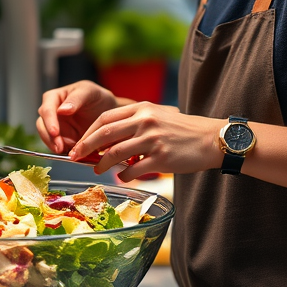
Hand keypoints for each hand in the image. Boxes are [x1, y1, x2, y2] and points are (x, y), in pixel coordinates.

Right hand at [36, 81, 118, 154]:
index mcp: (54, 98)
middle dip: (49, 138)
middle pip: (42, 125)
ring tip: (67, 152)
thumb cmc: (97, 97)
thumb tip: (61, 110)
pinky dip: (64, 151)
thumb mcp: (89, 92)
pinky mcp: (62, 139)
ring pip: (47, 138)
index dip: (49, 121)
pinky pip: (59, 147)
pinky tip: (72, 154)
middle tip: (59, 147)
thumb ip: (76, 99)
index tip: (55, 132)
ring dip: (55, 146)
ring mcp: (56, 127)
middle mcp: (51, 112)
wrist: (108, 112)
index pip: (46, 109)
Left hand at [69, 101, 221, 179]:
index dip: (88, 132)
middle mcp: (145, 121)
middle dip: (85, 147)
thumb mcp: (157, 116)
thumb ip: (133, 123)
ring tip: (96, 170)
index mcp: (141, 109)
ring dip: (101, 164)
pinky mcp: (161, 158)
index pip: (105, 118)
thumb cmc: (182, 130)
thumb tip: (106, 141)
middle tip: (75, 157)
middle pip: (105, 134)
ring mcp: (153, 140)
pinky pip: (133, 170)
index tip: (79, 143)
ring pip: (115, 153)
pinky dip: (123, 175)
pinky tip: (122, 177)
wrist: (211, 139)